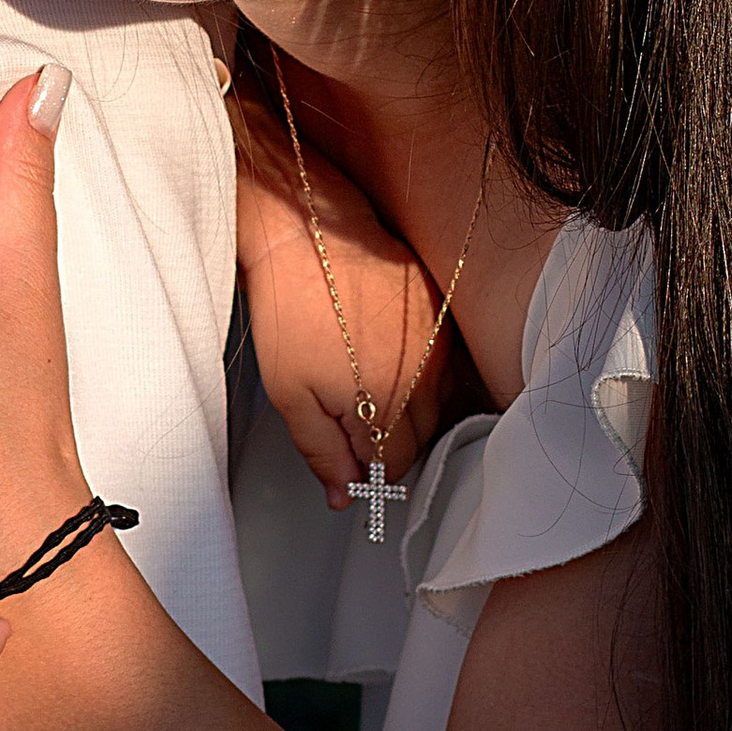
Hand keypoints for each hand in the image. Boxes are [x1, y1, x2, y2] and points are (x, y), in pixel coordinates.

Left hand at [234, 88, 458, 508]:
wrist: (309, 233)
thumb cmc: (291, 310)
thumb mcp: (289, 396)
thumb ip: (322, 454)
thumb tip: (343, 496)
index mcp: (384, 407)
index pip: (394, 465)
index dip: (367, 465)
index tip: (348, 451)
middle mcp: (422, 380)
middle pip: (419, 437)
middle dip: (386, 436)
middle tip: (346, 410)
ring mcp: (437, 345)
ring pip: (434, 402)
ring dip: (405, 403)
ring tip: (362, 374)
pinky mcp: (442, 315)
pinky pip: (441, 364)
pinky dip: (418, 368)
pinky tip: (384, 350)